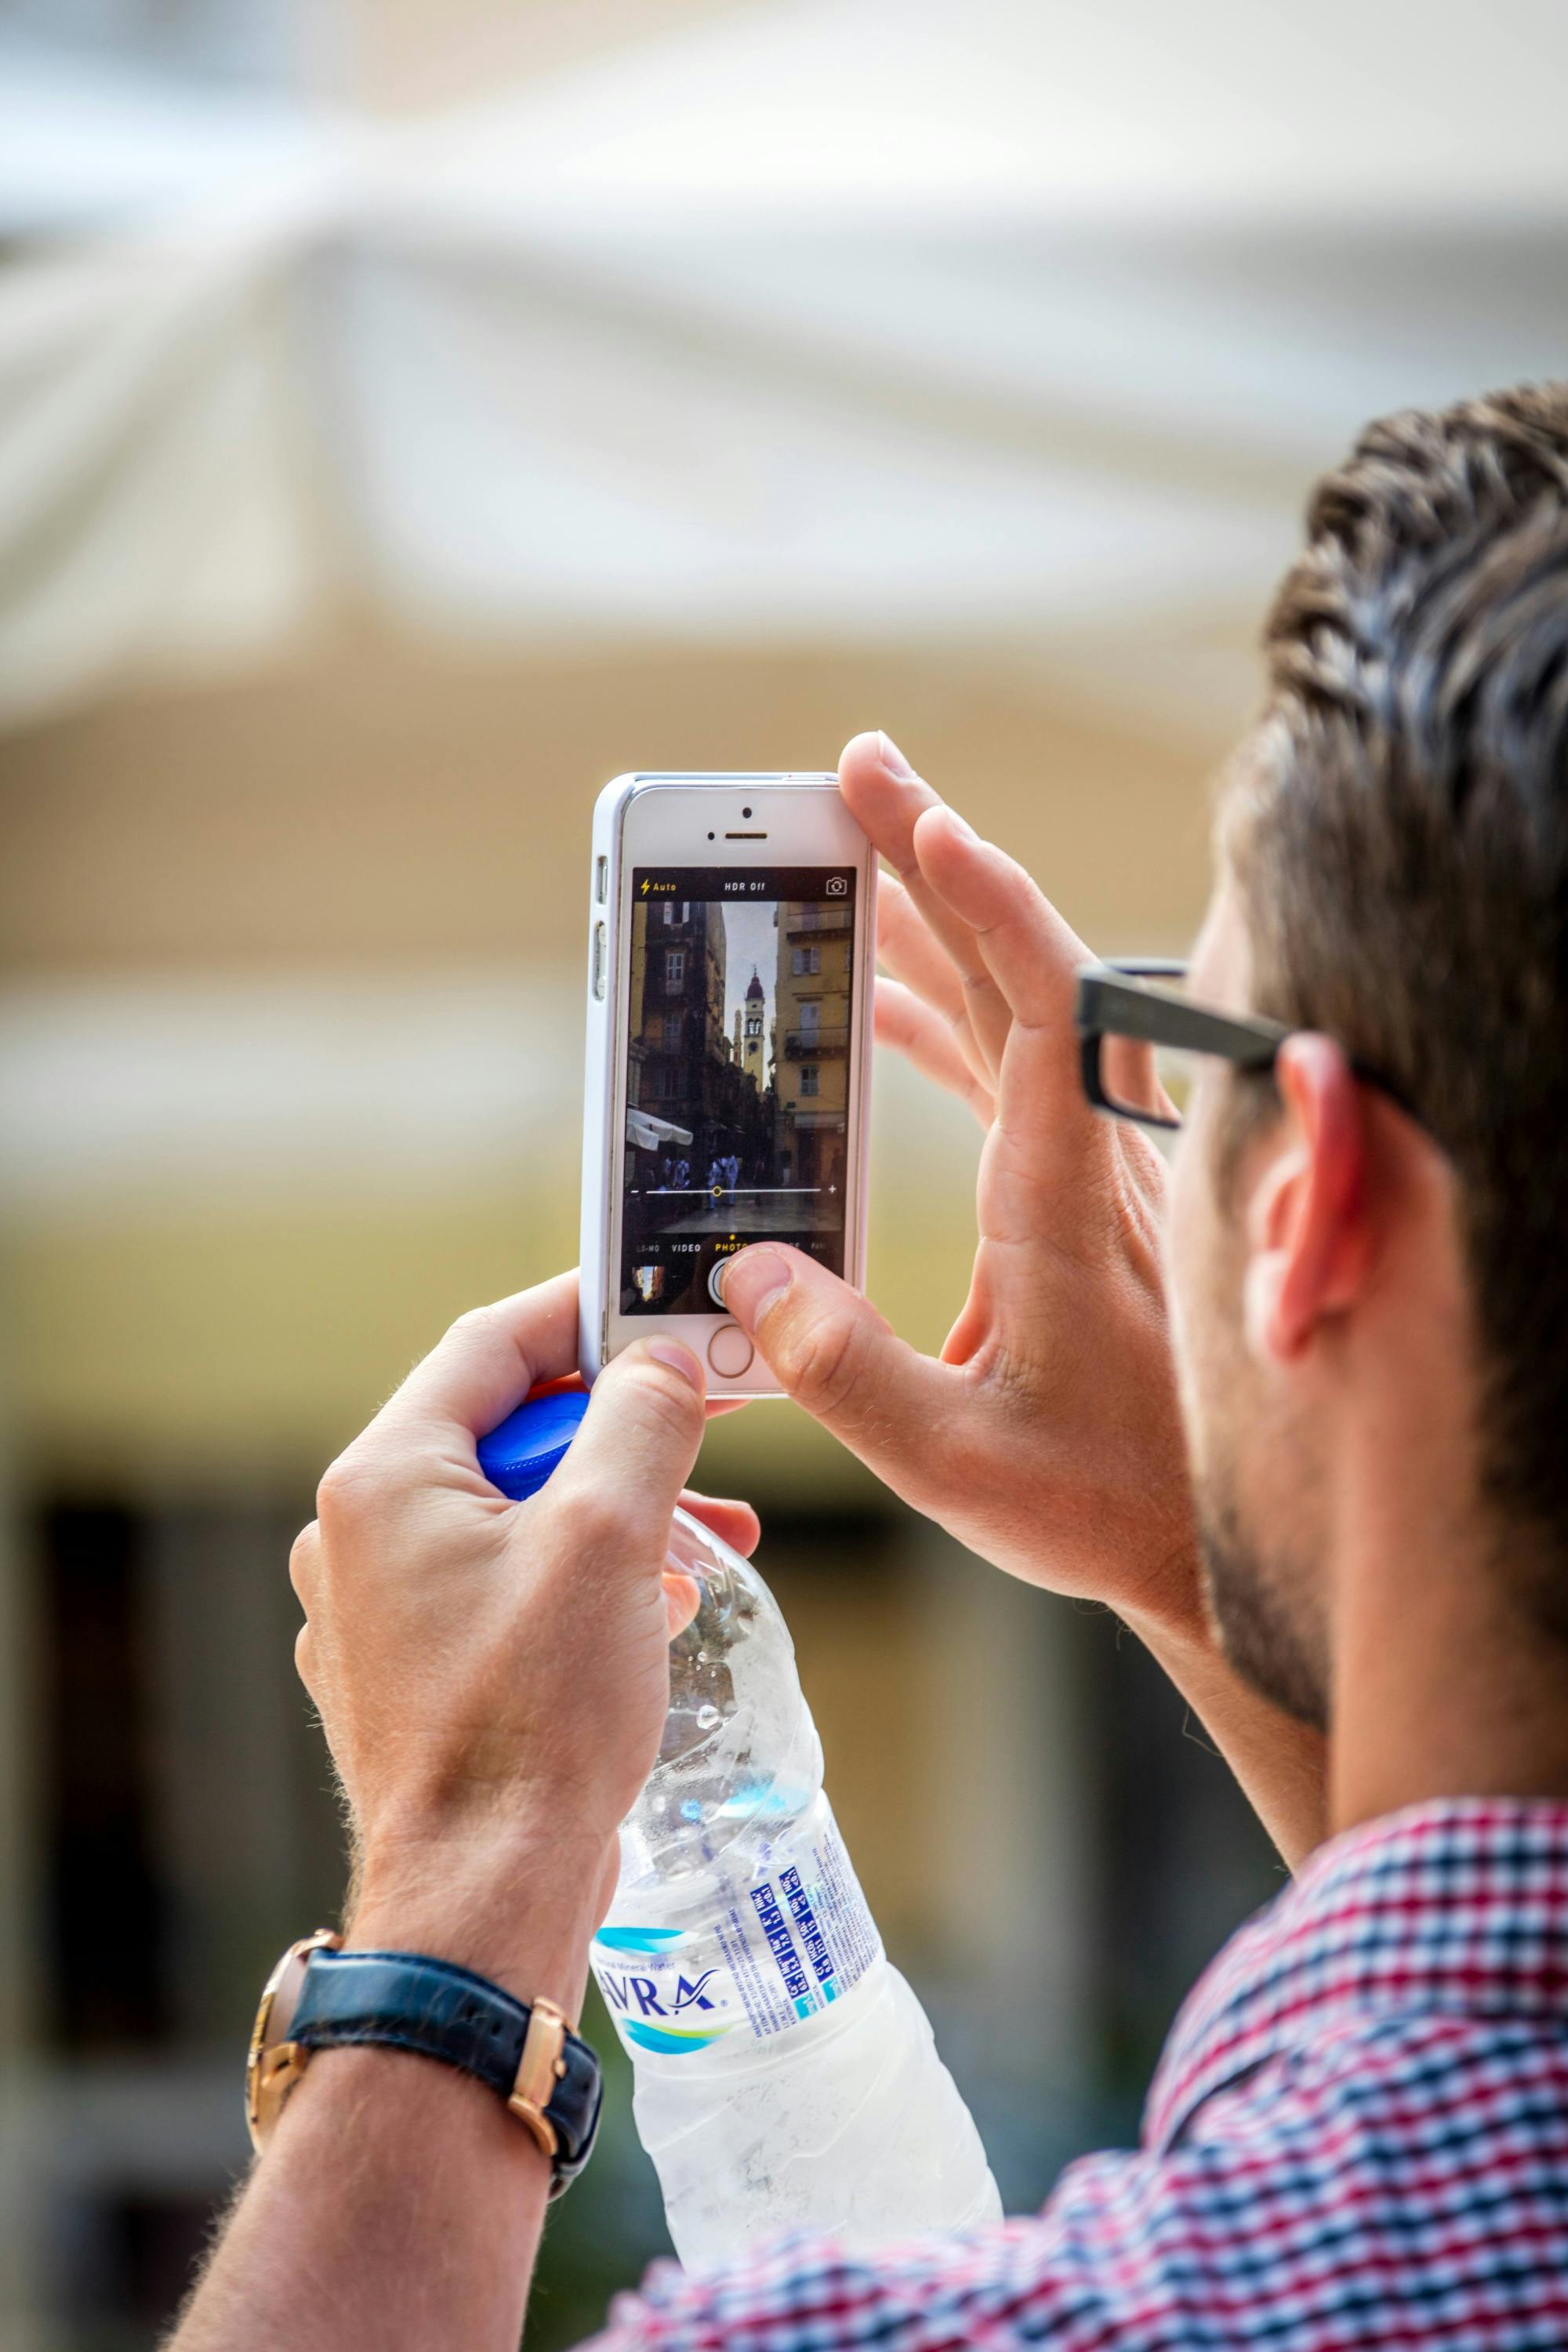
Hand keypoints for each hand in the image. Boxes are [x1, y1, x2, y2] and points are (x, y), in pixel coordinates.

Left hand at [289, 1274, 718, 1987]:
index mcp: (384, 1480)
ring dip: (616, 1513)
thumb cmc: (534, 1721)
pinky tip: (650, 1613)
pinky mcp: (412, 1676)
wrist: (483, 1900)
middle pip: (508, 1432)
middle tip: (713, 1439)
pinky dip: (579, 1579)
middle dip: (623, 1435)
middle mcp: (358, 1537)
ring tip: (708, 1548)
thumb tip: (662, 1362)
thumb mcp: (609, 1537)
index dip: (586, 1313)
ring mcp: (378, 1613)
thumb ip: (641, 1421)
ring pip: (513, 1515)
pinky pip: (501, 1587)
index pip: (492, 1344)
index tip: (663, 1305)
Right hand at [721, 731, 1197, 1627]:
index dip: (983, 901)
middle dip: (932, 860)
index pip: (1037, 1007)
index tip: (919, 817)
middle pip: (1017, 969)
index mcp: (1067, 1197)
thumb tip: (746, 1275)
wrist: (1209, 1536)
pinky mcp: (1077, 1192)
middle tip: (853, 772)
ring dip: (932, 927)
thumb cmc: (1106, 1501)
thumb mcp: (957, 1464)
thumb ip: (846, 1372)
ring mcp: (1088, 1166)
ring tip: (845, 853)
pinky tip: (874, 1008)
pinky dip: (939, 1018)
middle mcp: (1089, 1157)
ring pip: (1012, 1010)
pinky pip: (1006, 1071)